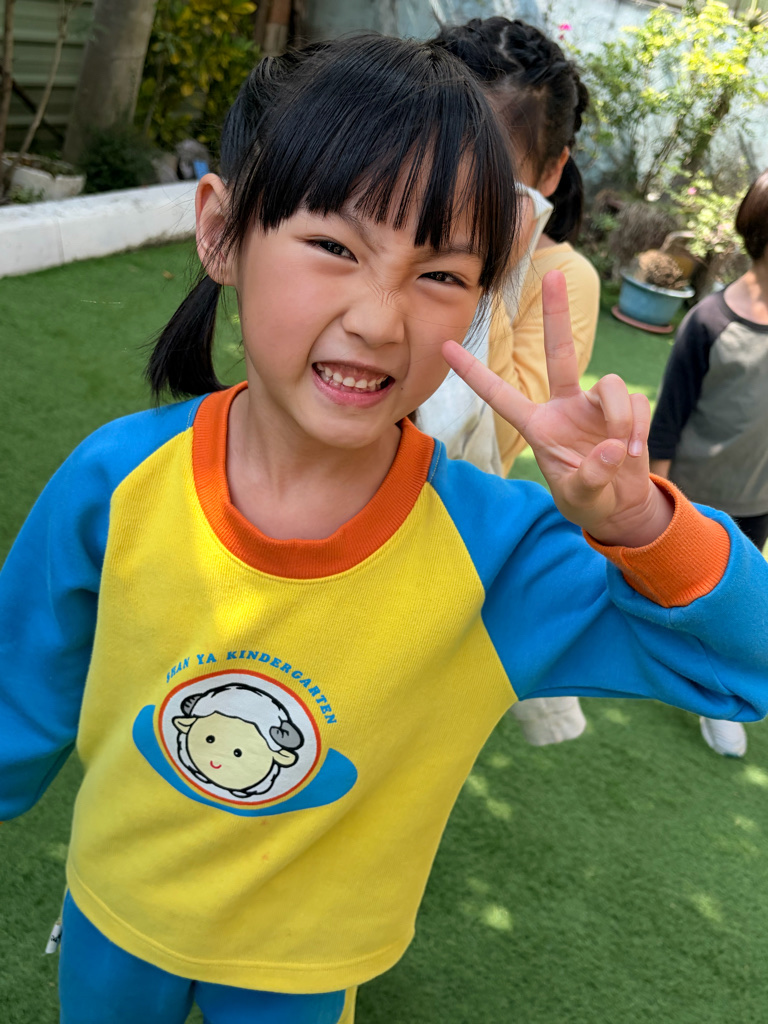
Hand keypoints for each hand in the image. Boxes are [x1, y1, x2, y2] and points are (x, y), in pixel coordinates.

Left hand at [442, 271, 672, 546]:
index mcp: (538, 426)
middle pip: (559, 352)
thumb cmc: (589, 500)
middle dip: (557, 315)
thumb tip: (612, 446)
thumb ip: (592, 476)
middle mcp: (564, 407)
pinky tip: (633, 452)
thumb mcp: (581, 497)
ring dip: (620, 417)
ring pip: (611, 385)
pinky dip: (638, 428)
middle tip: (555, 273)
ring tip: (622, 451)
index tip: (444, 346)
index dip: (473, 373)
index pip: (500, 395)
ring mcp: (595, 405)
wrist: (622, 506)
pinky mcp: (626, 409)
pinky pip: (636, 404)